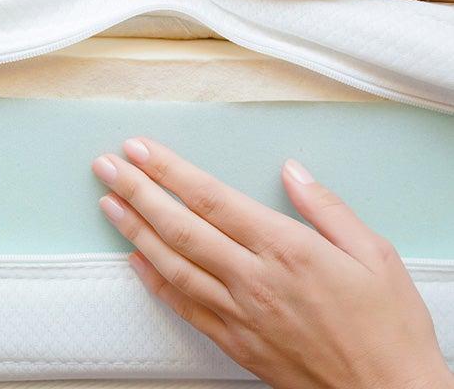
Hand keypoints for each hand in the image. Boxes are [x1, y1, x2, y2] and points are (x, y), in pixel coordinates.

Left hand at [92, 138, 453, 388]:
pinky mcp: (234, 342)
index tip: (140, 150)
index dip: (169, 171)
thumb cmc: (387, 328)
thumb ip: (326, 208)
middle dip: (137, 192)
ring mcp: (239, 313)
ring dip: (134, 231)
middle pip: (180, 226)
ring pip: (172, 265)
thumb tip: (292, 172)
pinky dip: (154, 281)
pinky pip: (183, 307)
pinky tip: (134, 260)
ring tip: (109, 204)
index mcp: (286, 248)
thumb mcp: (374, 253)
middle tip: (106, 168)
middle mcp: (253, 279)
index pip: (211, 198)